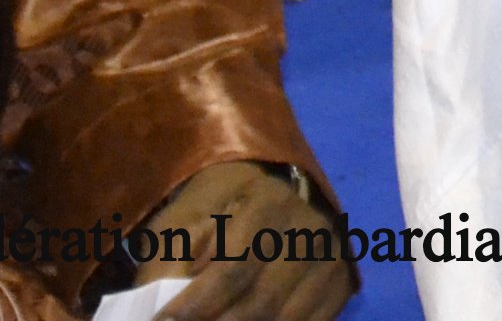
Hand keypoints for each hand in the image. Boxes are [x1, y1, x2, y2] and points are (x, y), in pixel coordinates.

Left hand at [142, 161, 351, 320]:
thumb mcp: (184, 221)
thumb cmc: (215, 209)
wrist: (272, 193)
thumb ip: (169, 264)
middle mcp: (309, 230)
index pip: (233, 268)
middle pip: (261, 302)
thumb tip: (161, 313)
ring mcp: (331, 260)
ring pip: (286, 320)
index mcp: (268, 203)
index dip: (196, 305)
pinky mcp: (340, 285)